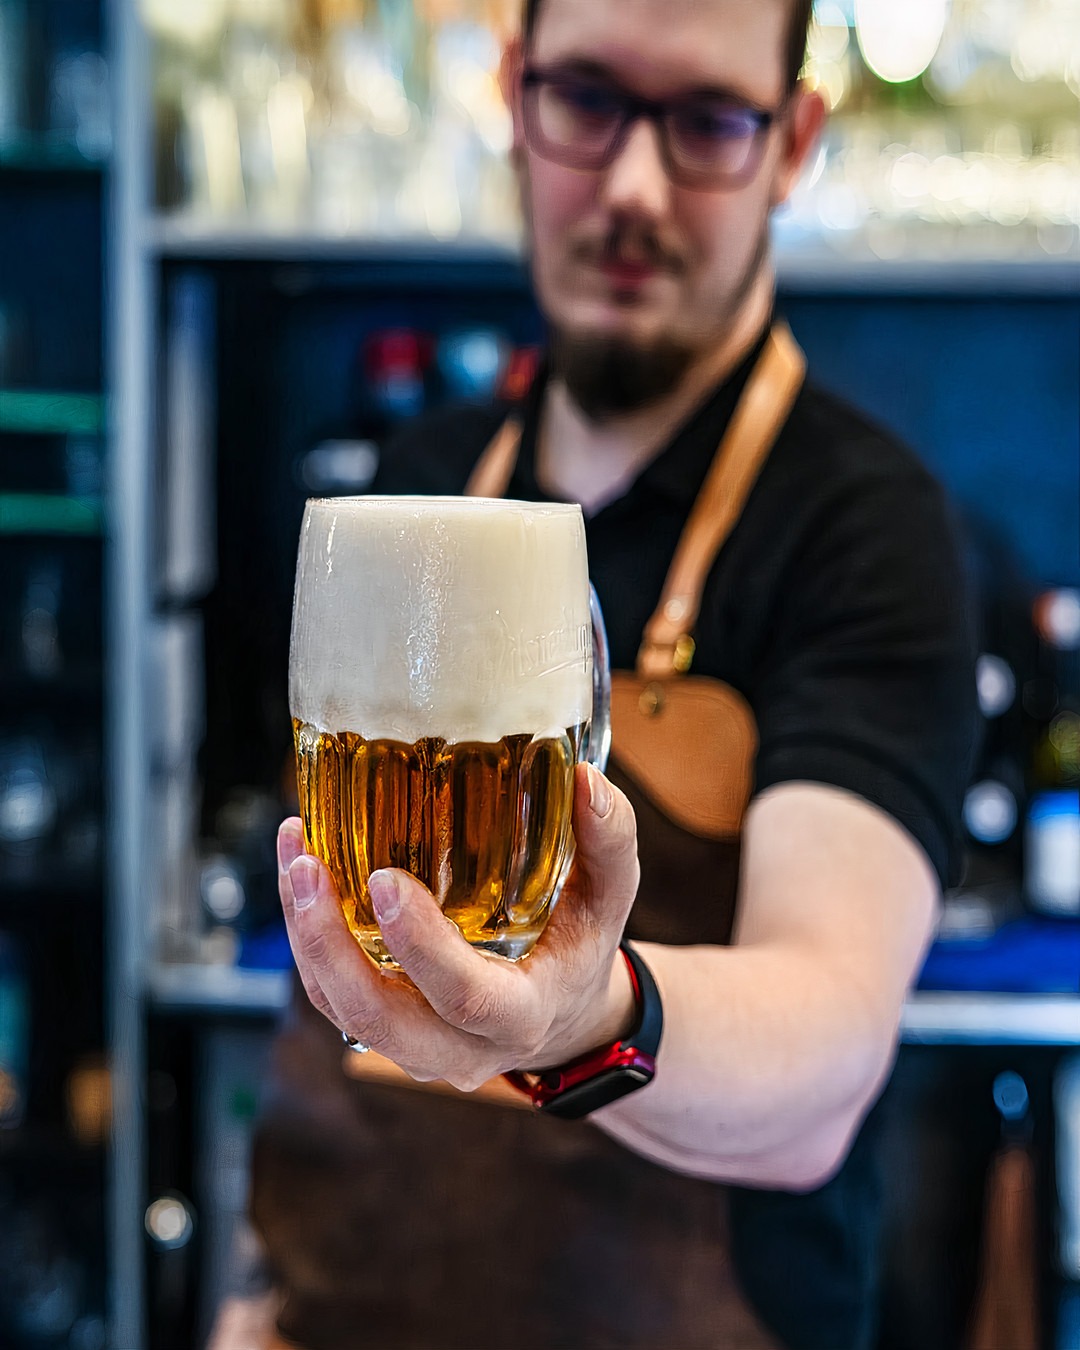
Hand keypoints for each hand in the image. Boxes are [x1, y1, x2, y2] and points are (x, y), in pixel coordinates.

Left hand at [277, 763, 639, 1092]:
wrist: (562, 1016)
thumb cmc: (581, 949)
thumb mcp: (610, 898)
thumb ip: (609, 841)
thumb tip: (586, 779)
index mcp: (521, 1018)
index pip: (464, 997)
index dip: (420, 946)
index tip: (386, 878)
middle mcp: (460, 1049)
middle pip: (378, 1019)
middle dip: (330, 947)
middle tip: (309, 868)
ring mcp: (415, 1047)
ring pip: (341, 1008)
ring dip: (306, 935)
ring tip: (294, 855)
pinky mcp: (384, 1027)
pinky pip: (332, 995)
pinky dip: (308, 936)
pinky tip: (299, 867)